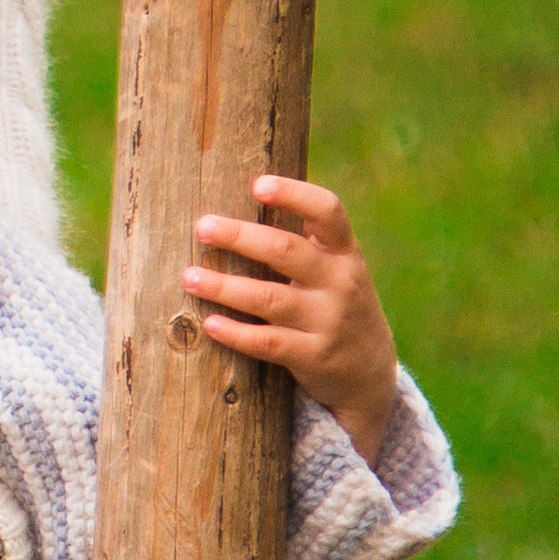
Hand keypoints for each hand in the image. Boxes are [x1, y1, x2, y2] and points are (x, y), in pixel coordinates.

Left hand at [186, 177, 398, 463]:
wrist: (370, 375)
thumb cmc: (335, 305)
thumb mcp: (336, 270)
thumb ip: (303, 241)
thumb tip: (235, 198)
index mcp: (344, 253)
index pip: (328, 211)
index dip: (295, 194)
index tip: (258, 184)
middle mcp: (340, 283)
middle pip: (286, 251)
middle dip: (240, 237)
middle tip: (201, 227)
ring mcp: (329, 321)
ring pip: (270, 298)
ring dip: (225, 287)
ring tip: (189, 277)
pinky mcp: (314, 357)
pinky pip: (269, 343)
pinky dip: (237, 333)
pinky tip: (210, 324)